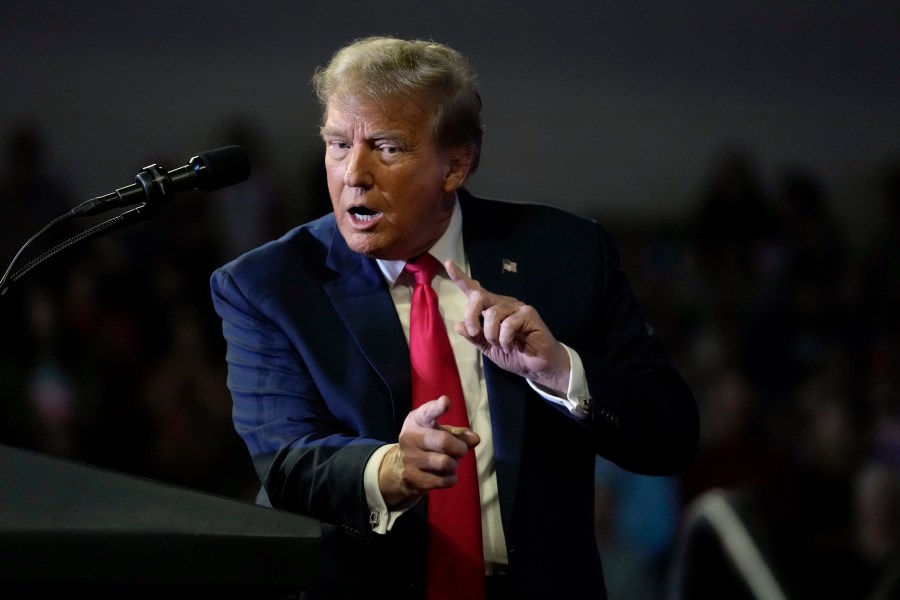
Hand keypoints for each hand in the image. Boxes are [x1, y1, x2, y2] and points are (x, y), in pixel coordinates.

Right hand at [379, 395, 479, 508]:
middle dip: (460, 448)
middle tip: (461, 450)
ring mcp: (409, 458)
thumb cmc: (427, 443)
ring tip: (450, 463)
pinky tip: (445, 475)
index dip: (437, 407)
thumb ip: (459, 434)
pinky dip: (450, 479)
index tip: (446, 402)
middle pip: (444, 441)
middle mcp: (409, 437)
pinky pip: (442, 480)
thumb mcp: (440, 432)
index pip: (427, 412)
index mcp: (417, 420)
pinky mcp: (412, 478)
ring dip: (454, 465)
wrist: (400, 467)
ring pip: (445, 463)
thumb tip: (475, 439)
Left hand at [445, 259, 570, 395]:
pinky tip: (512, 345)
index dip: (461, 278)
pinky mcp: (528, 313)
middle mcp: (502, 304)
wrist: (538, 366)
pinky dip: (505, 340)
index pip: (475, 291)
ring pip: (492, 314)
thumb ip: (475, 338)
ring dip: (491, 335)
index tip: (448, 263)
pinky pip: (508, 324)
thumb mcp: (489, 349)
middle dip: (471, 315)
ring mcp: (516, 307)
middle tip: (475, 333)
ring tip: (501, 345)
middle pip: (478, 297)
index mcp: (491, 310)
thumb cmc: (515, 355)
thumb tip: (458, 325)